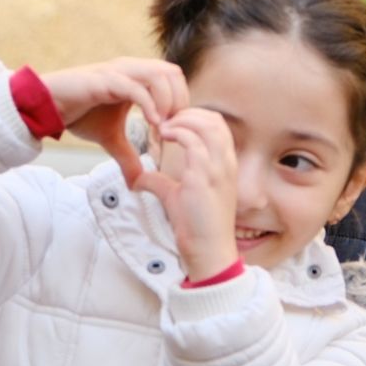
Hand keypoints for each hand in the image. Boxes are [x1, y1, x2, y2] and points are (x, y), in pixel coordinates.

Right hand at [41, 59, 187, 185]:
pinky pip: (135, 87)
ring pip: (158, 74)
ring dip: (167, 100)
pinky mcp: (105, 80)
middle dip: (179, 99)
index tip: (176, 127)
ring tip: (163, 126)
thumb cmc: (79, 114)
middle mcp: (130, 68)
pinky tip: (152, 123)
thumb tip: (137, 182)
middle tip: (174, 126)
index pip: (174, 77)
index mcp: (136, 76)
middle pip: (172, 72)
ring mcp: (118, 71)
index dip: (181, 100)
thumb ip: (128, 156)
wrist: (46, 108)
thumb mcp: (110, 138)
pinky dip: (149, 104)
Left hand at [133, 108, 239, 281]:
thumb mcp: (176, 197)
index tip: (172, 124)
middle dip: (188, 114)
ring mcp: (218, 168)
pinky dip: (177, 131)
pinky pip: (194, 141)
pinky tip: (163, 135)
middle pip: (214, 120)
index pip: (218, 126)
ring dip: (182, 120)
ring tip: (163, 127)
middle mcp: (227, 162)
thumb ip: (160, 182)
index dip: (195, 118)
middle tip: (165, 121)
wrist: (208, 251)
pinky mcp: (205, 176)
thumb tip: (138, 178)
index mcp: (226, 165)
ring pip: (207, 125)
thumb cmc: (197, 227)